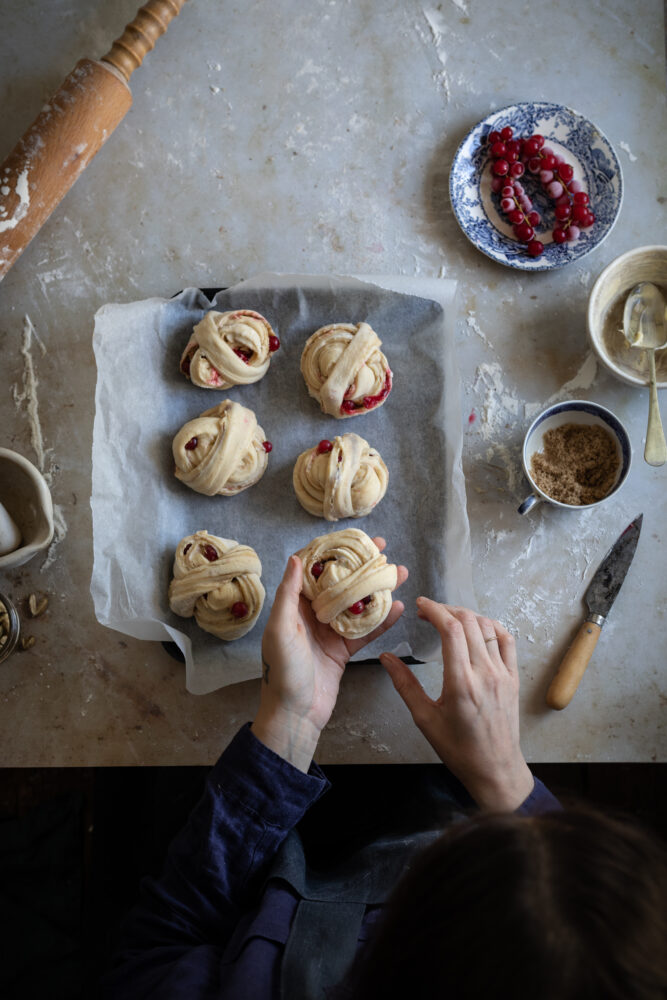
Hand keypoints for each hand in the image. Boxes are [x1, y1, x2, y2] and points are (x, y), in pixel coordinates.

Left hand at [252, 539, 407, 770]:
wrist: (295, 714)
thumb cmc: (282, 671)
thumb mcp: (281, 629)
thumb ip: (289, 594)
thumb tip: (296, 558)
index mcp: (294, 606)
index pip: (314, 570)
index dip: (332, 551)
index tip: (352, 538)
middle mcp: (312, 615)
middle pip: (340, 583)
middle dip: (361, 565)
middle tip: (383, 549)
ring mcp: (330, 632)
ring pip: (358, 604)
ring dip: (378, 589)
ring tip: (399, 572)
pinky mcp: (344, 650)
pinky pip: (366, 631)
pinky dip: (383, 620)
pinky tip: (399, 607)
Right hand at [380, 600, 533, 809]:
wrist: (495, 768)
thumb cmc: (459, 749)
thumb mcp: (425, 719)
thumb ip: (405, 685)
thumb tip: (386, 658)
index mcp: (461, 684)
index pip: (451, 630)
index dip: (435, 610)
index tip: (420, 605)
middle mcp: (485, 674)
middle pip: (468, 622)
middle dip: (446, 609)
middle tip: (428, 612)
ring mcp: (503, 674)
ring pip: (488, 626)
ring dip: (466, 615)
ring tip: (448, 618)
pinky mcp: (513, 677)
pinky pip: (506, 640)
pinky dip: (491, 626)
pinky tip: (477, 628)